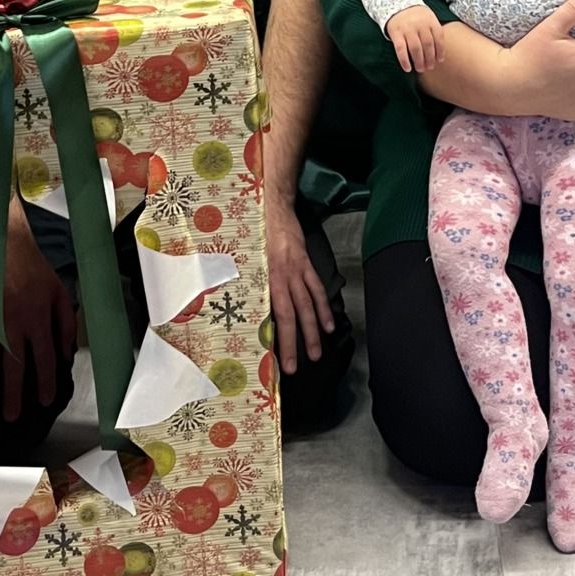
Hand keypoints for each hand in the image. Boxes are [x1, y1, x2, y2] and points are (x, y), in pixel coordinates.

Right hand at [0, 200, 76, 418]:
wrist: (4, 243)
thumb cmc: (35, 268)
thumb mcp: (60, 291)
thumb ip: (65, 323)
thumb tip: (66, 353)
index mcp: (39, 316)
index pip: (43, 357)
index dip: (44, 381)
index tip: (44, 400)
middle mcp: (15, 321)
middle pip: (13, 365)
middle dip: (12, 393)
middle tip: (11, 416)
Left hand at [266, 196, 335, 374]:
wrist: (270, 207)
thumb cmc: (253, 235)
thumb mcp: (245, 260)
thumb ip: (251, 284)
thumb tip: (250, 311)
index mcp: (264, 279)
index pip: (272, 315)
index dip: (275, 338)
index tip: (275, 359)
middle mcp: (282, 278)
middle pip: (291, 315)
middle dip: (294, 343)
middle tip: (296, 367)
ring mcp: (297, 271)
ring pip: (307, 306)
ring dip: (312, 331)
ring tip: (316, 354)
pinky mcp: (306, 264)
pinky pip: (316, 289)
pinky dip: (324, 308)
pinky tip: (329, 325)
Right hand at [386, 4, 444, 73]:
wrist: (398, 6)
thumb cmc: (418, 17)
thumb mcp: (429, 18)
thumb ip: (434, 32)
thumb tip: (440, 53)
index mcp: (430, 20)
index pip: (438, 37)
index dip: (440, 50)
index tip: (440, 60)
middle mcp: (419, 24)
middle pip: (427, 44)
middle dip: (430, 58)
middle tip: (430, 67)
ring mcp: (407, 29)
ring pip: (415, 48)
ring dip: (419, 61)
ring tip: (420, 69)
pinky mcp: (396, 33)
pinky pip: (400, 49)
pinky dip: (404, 60)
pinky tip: (407, 68)